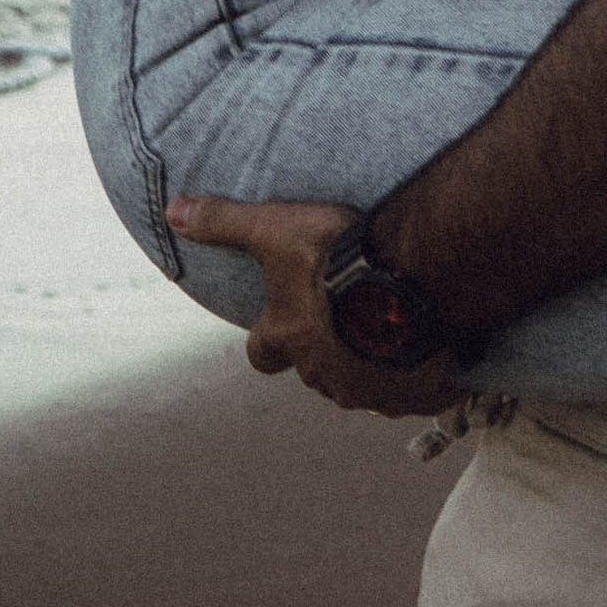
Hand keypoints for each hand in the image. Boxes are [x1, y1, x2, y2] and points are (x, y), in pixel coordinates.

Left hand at [164, 193, 464, 418]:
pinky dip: (420, 376)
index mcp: (288, 338)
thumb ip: (225, 222)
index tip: (285, 321)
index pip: (262, 354)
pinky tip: (435, 346)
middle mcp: (324, 372)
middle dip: (327, 348)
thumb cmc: (339, 253)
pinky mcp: (416, 395)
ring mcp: (372, 389)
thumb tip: (171, 211)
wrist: (415, 277)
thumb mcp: (276, 229)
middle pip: (316, 371)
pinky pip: (414, 395)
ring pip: (364, 385)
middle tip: (349, 312)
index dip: (270, 338)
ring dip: (372, 363)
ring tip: (395, 327)